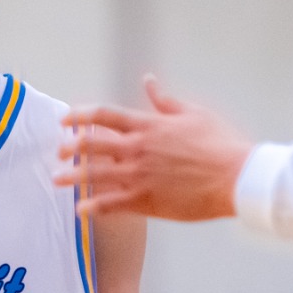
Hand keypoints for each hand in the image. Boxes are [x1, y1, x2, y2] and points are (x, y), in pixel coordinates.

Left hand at [55, 75, 250, 219]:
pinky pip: (111, 204)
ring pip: (94, 175)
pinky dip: (93, 207)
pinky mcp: (146, 200)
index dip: (79, 116)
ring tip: (57, 179)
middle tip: (60, 152)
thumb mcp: (193, 113)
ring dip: (72, 177)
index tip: (65, 121)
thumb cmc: (220, 144)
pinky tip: (81, 210)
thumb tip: (149, 82)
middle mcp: (138, 148)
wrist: (235, 177)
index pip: (103, 116)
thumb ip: (165, 100)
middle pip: (91, 145)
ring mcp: (139, 175)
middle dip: (70, 147)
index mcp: (149, 125)